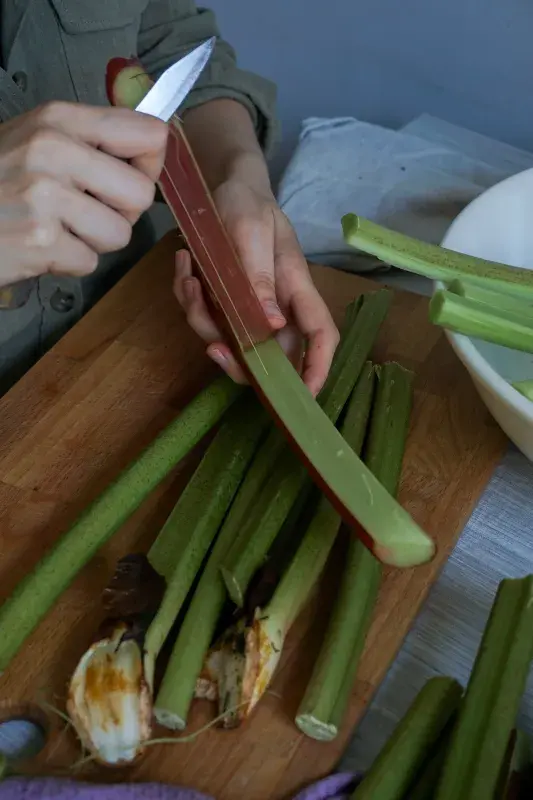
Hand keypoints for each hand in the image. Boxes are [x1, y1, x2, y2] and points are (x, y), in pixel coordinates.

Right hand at [0, 102, 167, 286]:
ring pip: (120, 234)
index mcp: (59, 119)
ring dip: (93, 241)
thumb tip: (156, 144)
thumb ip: (93, 139)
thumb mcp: (37, 138)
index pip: (149, 134)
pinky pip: (90, 262)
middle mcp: (52, 150)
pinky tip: (41, 245)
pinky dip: (68, 262)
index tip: (127, 174)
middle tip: (84, 210)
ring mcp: (45, 196)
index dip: (147, 165)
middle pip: (141, 194)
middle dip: (120, 213)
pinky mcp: (40, 240)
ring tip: (57, 227)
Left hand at [173, 172, 338, 396]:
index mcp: (295, 288)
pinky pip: (204, 318)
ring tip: (189, 275)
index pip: (320, 336)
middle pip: (270, 356)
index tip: (304, 397)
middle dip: (238, 363)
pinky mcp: (223, 302)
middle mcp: (276, 305)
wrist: (223, 185)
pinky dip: (187, 298)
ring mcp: (248, 307)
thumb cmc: (246, 202)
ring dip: (200, 317)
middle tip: (212, 348)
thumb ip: (260, 277)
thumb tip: (274, 326)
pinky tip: (184, 264)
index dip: (317, 370)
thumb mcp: (250, 231)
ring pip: (229, 341)